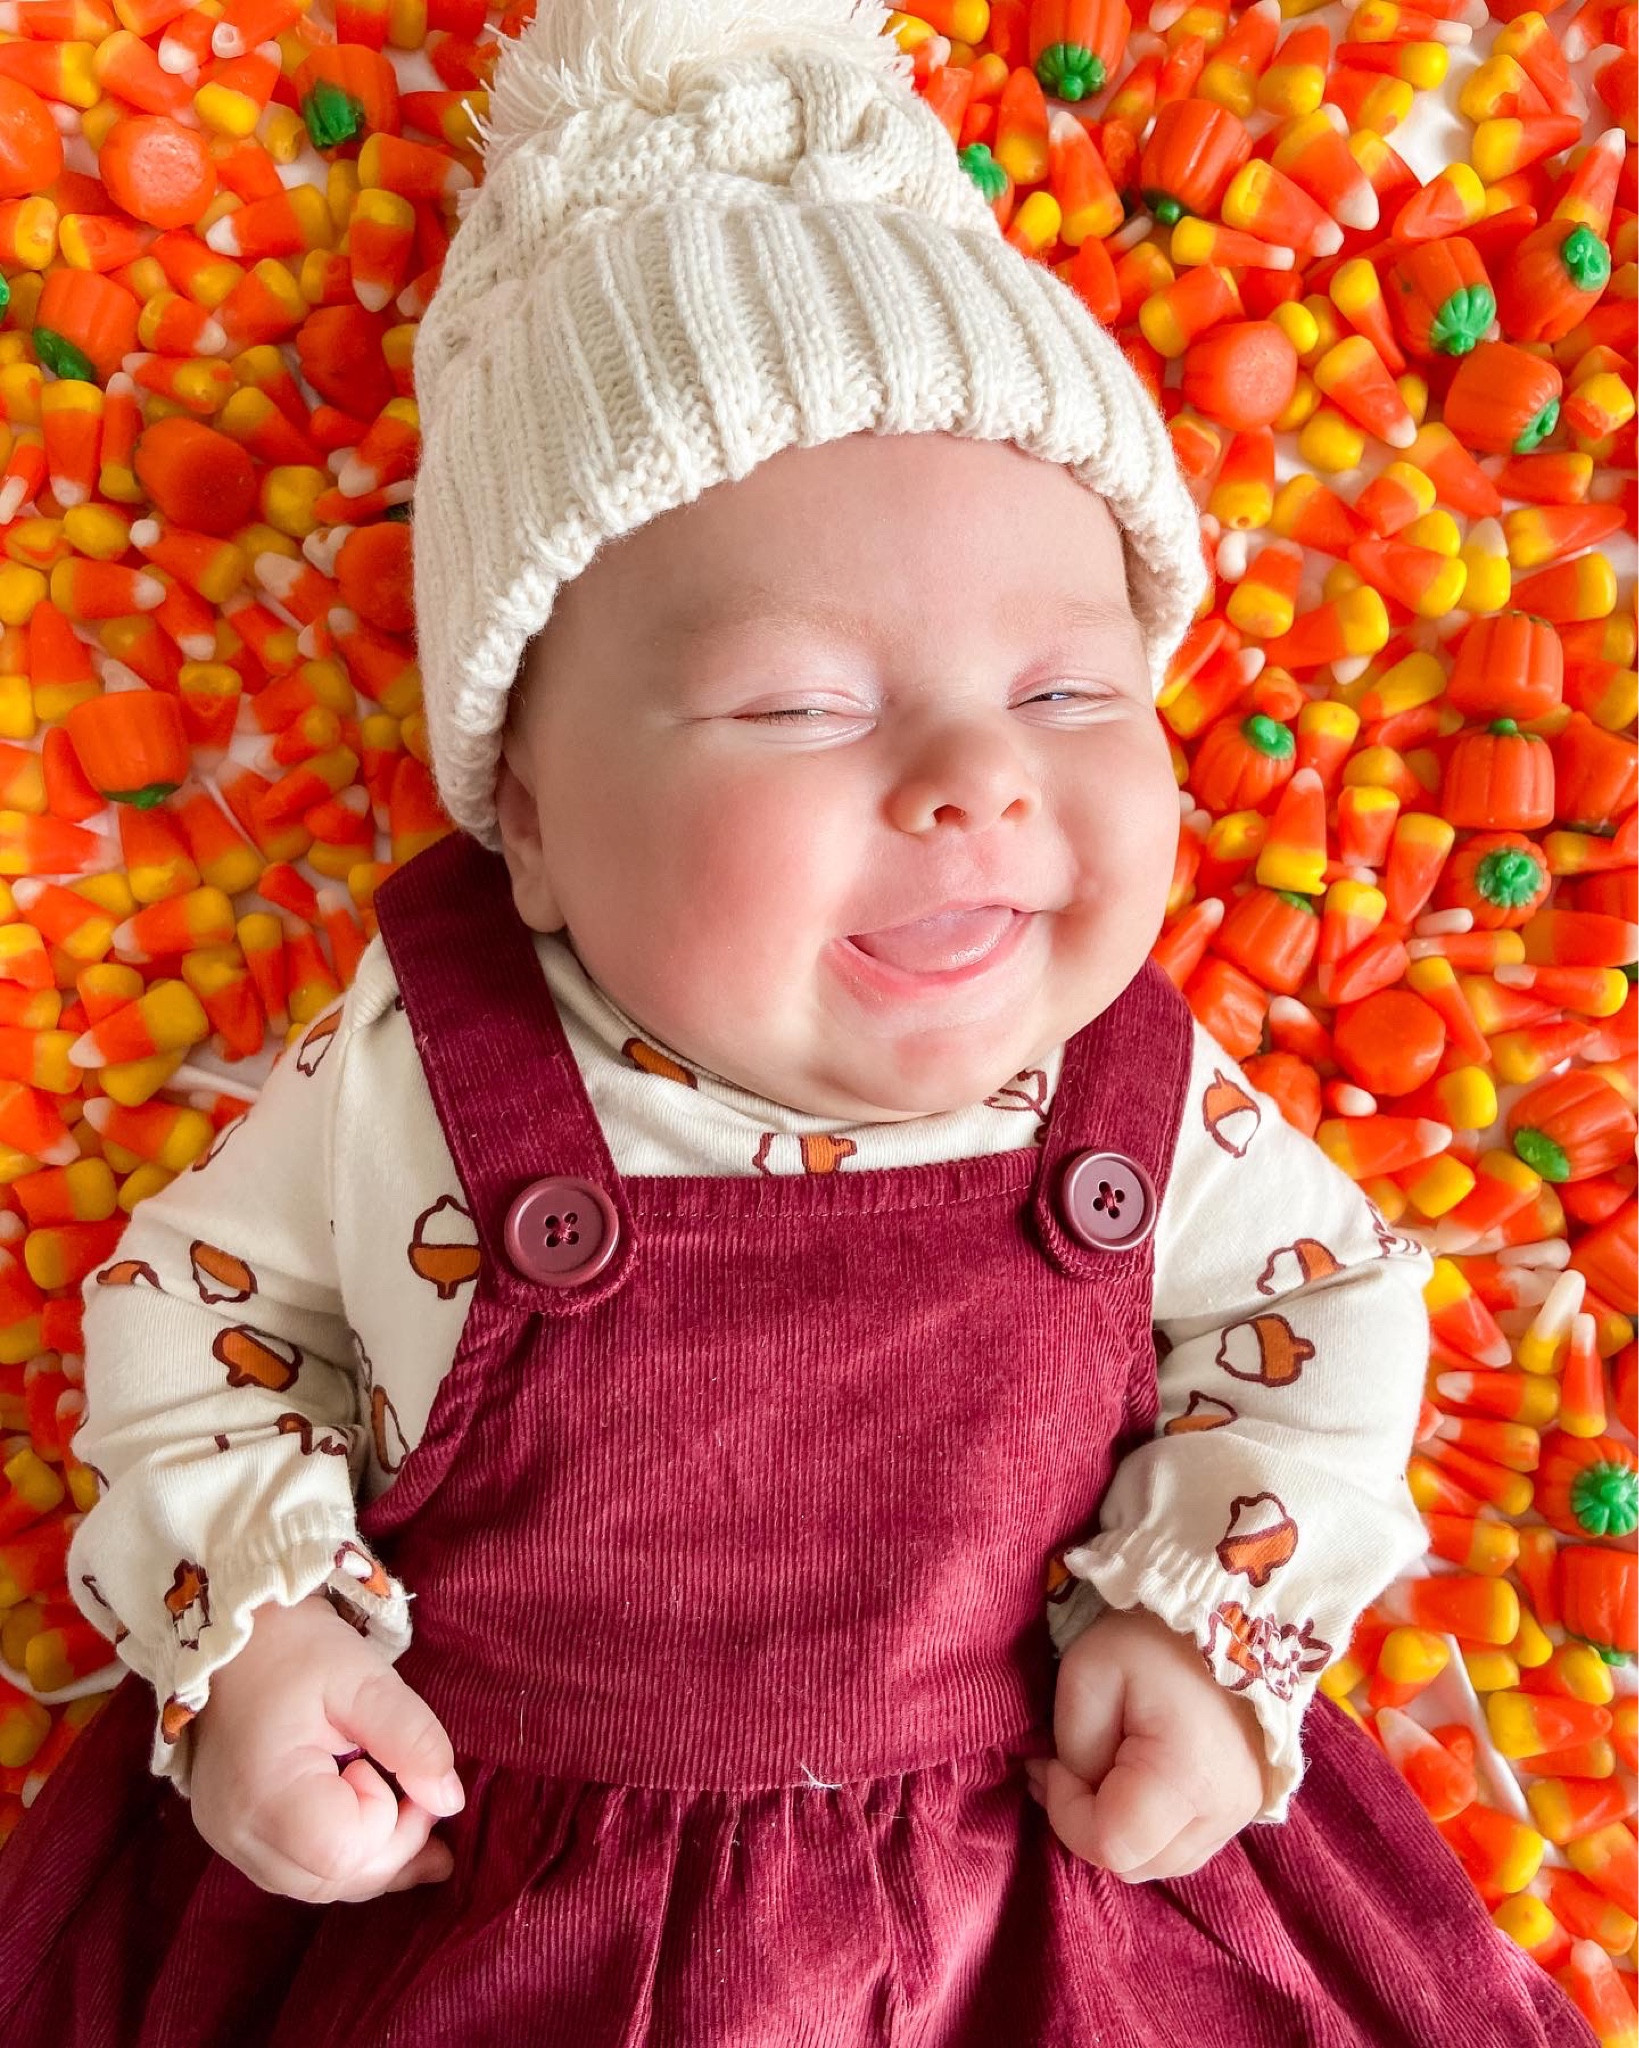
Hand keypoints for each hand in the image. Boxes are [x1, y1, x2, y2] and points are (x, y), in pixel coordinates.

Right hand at [188, 1592, 465, 1904]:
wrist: (234, 1634)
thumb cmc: (296, 1648)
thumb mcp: (363, 1678)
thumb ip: (411, 1738)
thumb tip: (450, 1800)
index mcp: (263, 1795)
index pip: (344, 1854)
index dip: (391, 1824)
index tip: (401, 1769)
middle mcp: (237, 1833)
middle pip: (330, 1880)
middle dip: (392, 1849)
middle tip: (427, 1800)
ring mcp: (228, 1838)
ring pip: (314, 1882)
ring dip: (371, 1860)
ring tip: (421, 1825)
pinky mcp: (232, 1832)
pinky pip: (294, 1867)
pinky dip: (340, 1856)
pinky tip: (378, 1833)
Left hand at [1026, 1604, 1266, 1883]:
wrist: (1222, 1610)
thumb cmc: (1151, 1637)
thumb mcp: (1089, 1672)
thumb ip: (1075, 1747)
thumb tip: (1071, 1787)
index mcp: (1189, 1780)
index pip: (1110, 1845)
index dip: (1065, 1812)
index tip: (1051, 1761)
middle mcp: (1224, 1812)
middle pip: (1135, 1864)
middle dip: (1086, 1824)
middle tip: (1062, 1768)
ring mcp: (1241, 1814)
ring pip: (1159, 1862)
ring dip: (1117, 1830)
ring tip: (1094, 1770)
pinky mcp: (1244, 1806)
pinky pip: (1182, 1844)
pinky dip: (1148, 1826)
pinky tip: (1128, 1779)